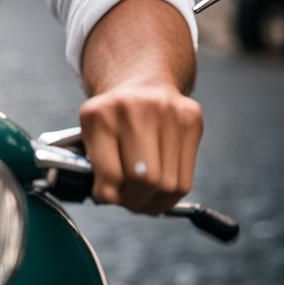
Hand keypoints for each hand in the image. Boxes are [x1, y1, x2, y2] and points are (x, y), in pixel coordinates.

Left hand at [79, 81, 202, 213]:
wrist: (142, 84)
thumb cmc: (113, 117)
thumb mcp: (92, 133)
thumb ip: (96, 166)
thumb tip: (109, 198)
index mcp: (99, 113)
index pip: (110, 173)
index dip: (108, 195)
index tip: (106, 197)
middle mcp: (134, 107)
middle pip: (144, 180)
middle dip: (134, 200)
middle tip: (128, 201)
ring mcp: (167, 111)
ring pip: (169, 184)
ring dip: (154, 201)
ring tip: (144, 197)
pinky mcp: (191, 118)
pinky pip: (187, 177)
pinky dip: (171, 193)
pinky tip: (160, 188)